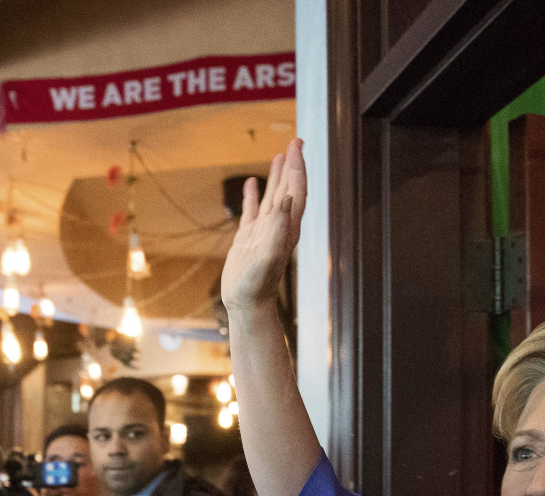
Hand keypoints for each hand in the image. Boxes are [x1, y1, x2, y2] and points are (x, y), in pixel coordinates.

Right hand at [221, 137, 306, 312]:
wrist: (247, 305)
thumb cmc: (256, 285)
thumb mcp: (267, 256)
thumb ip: (278, 228)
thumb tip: (286, 198)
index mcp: (286, 227)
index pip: (295, 190)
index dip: (297, 167)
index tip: (296, 145)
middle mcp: (278, 227)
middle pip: (289, 189)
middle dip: (292, 165)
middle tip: (295, 141)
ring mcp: (264, 232)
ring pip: (273, 196)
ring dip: (277, 176)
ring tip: (279, 155)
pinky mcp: (249, 239)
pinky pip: (253, 211)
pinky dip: (254, 195)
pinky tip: (252, 183)